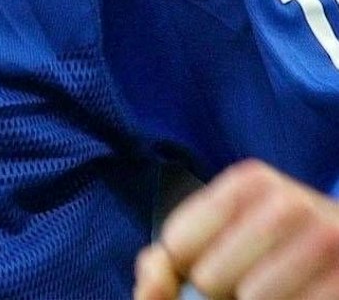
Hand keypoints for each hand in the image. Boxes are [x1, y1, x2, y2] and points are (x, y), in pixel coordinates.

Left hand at [134, 160, 338, 299]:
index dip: (183, 266)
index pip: (179, 243)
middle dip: (217, 290)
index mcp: (251, 181)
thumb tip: (148, 291)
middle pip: (210, 277)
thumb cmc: (268, 247)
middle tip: (242, 282)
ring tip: (266, 292)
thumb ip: (164, 261)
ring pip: (251, 299)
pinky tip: (295, 296)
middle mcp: (291, 203)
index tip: (201, 263)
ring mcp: (326, 241)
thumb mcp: (216, 235)